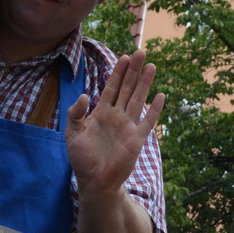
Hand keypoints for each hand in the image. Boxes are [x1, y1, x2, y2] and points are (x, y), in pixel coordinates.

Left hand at [65, 49, 164, 196]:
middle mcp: (117, 116)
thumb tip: (84, 95)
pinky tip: (161, 96)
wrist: (94, 181)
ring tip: (151, 66)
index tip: (124, 57)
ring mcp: (128, 126)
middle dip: (133, 70)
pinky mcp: (136, 139)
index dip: (118, 72)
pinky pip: (148, 122)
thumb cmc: (82, 159)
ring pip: (138, 99)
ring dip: (145, 83)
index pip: (111, 87)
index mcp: (101, 112)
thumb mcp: (72, 134)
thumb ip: (75, 114)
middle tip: (141, 51)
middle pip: (127, 88)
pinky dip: (155, 110)